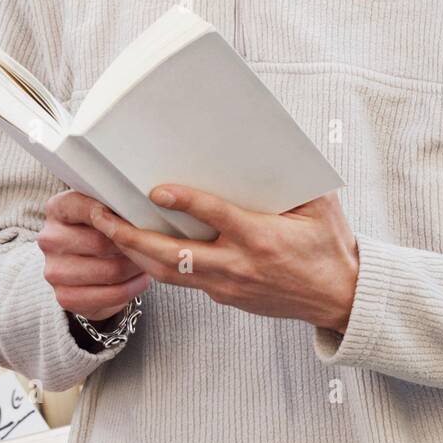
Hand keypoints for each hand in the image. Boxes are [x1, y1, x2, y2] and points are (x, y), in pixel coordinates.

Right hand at [37, 189, 152, 321]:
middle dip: (131, 244)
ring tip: (147, 260)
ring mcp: (54, 271)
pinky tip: (140, 279)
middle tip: (151, 243)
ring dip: (135, 267)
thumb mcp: (104, 210)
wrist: (89, 270)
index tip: (132, 213)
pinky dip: (132, 288)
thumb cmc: (102, 231)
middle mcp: (49, 239)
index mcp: (56, 209)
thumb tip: (138, 208)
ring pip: (110, 270)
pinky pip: (110, 294)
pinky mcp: (65, 297)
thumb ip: (113, 205)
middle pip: (101, 242)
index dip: (110, 211)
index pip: (82, 205)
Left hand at [89, 187, 359, 332]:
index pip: (216, 217)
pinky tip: (140, 248)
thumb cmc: (330, 246)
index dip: (185, 202)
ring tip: (107, 230)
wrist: (339, 297)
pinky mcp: (226, 297)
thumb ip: (291, 179)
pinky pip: (184, 281)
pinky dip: (157, 264)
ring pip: (169, 274)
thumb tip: (269, 145)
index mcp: (262, 238)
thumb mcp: (319, 206)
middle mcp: (239, 266)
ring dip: (134, 251)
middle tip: (102, 216)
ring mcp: (228, 286)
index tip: (157, 189)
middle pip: (172, 256)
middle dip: (131, 235)